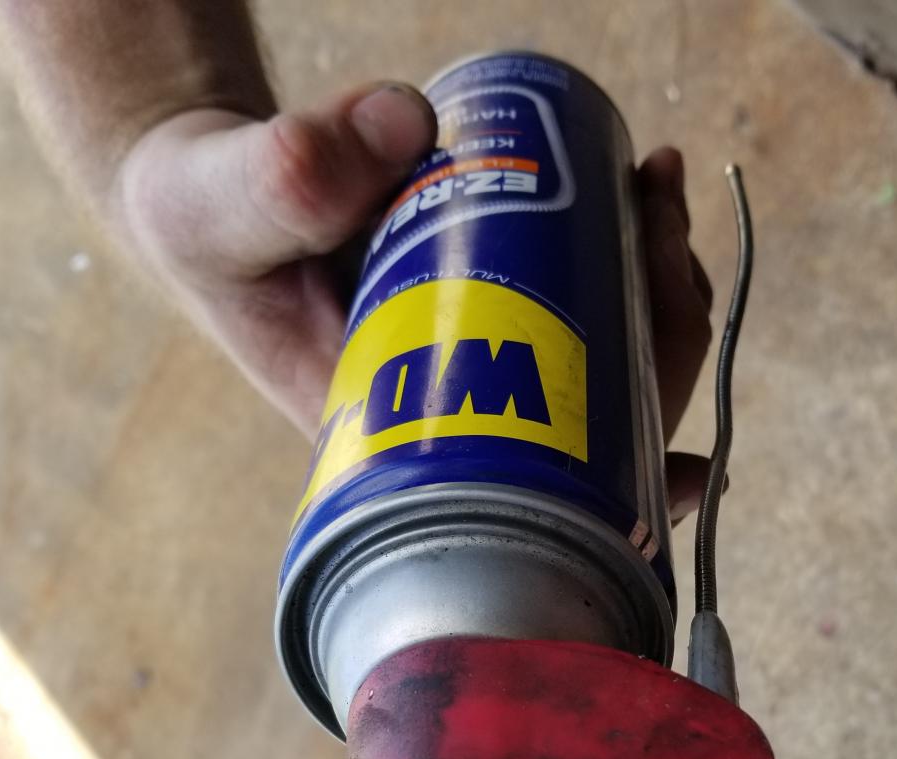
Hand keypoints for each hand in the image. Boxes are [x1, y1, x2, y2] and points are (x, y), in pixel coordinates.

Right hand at [114, 84, 712, 511]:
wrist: (207, 185)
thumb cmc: (205, 228)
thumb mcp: (217, 207)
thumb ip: (281, 175)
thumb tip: (408, 124)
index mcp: (409, 451)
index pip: (537, 496)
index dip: (625, 488)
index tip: (690, 468)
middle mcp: (465, 415)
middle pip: (600, 409)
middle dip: (660, 325)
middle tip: (659, 217)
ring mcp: (490, 353)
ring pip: (607, 345)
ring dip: (657, 278)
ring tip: (656, 188)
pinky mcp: (498, 293)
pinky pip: (588, 290)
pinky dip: (629, 246)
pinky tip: (645, 193)